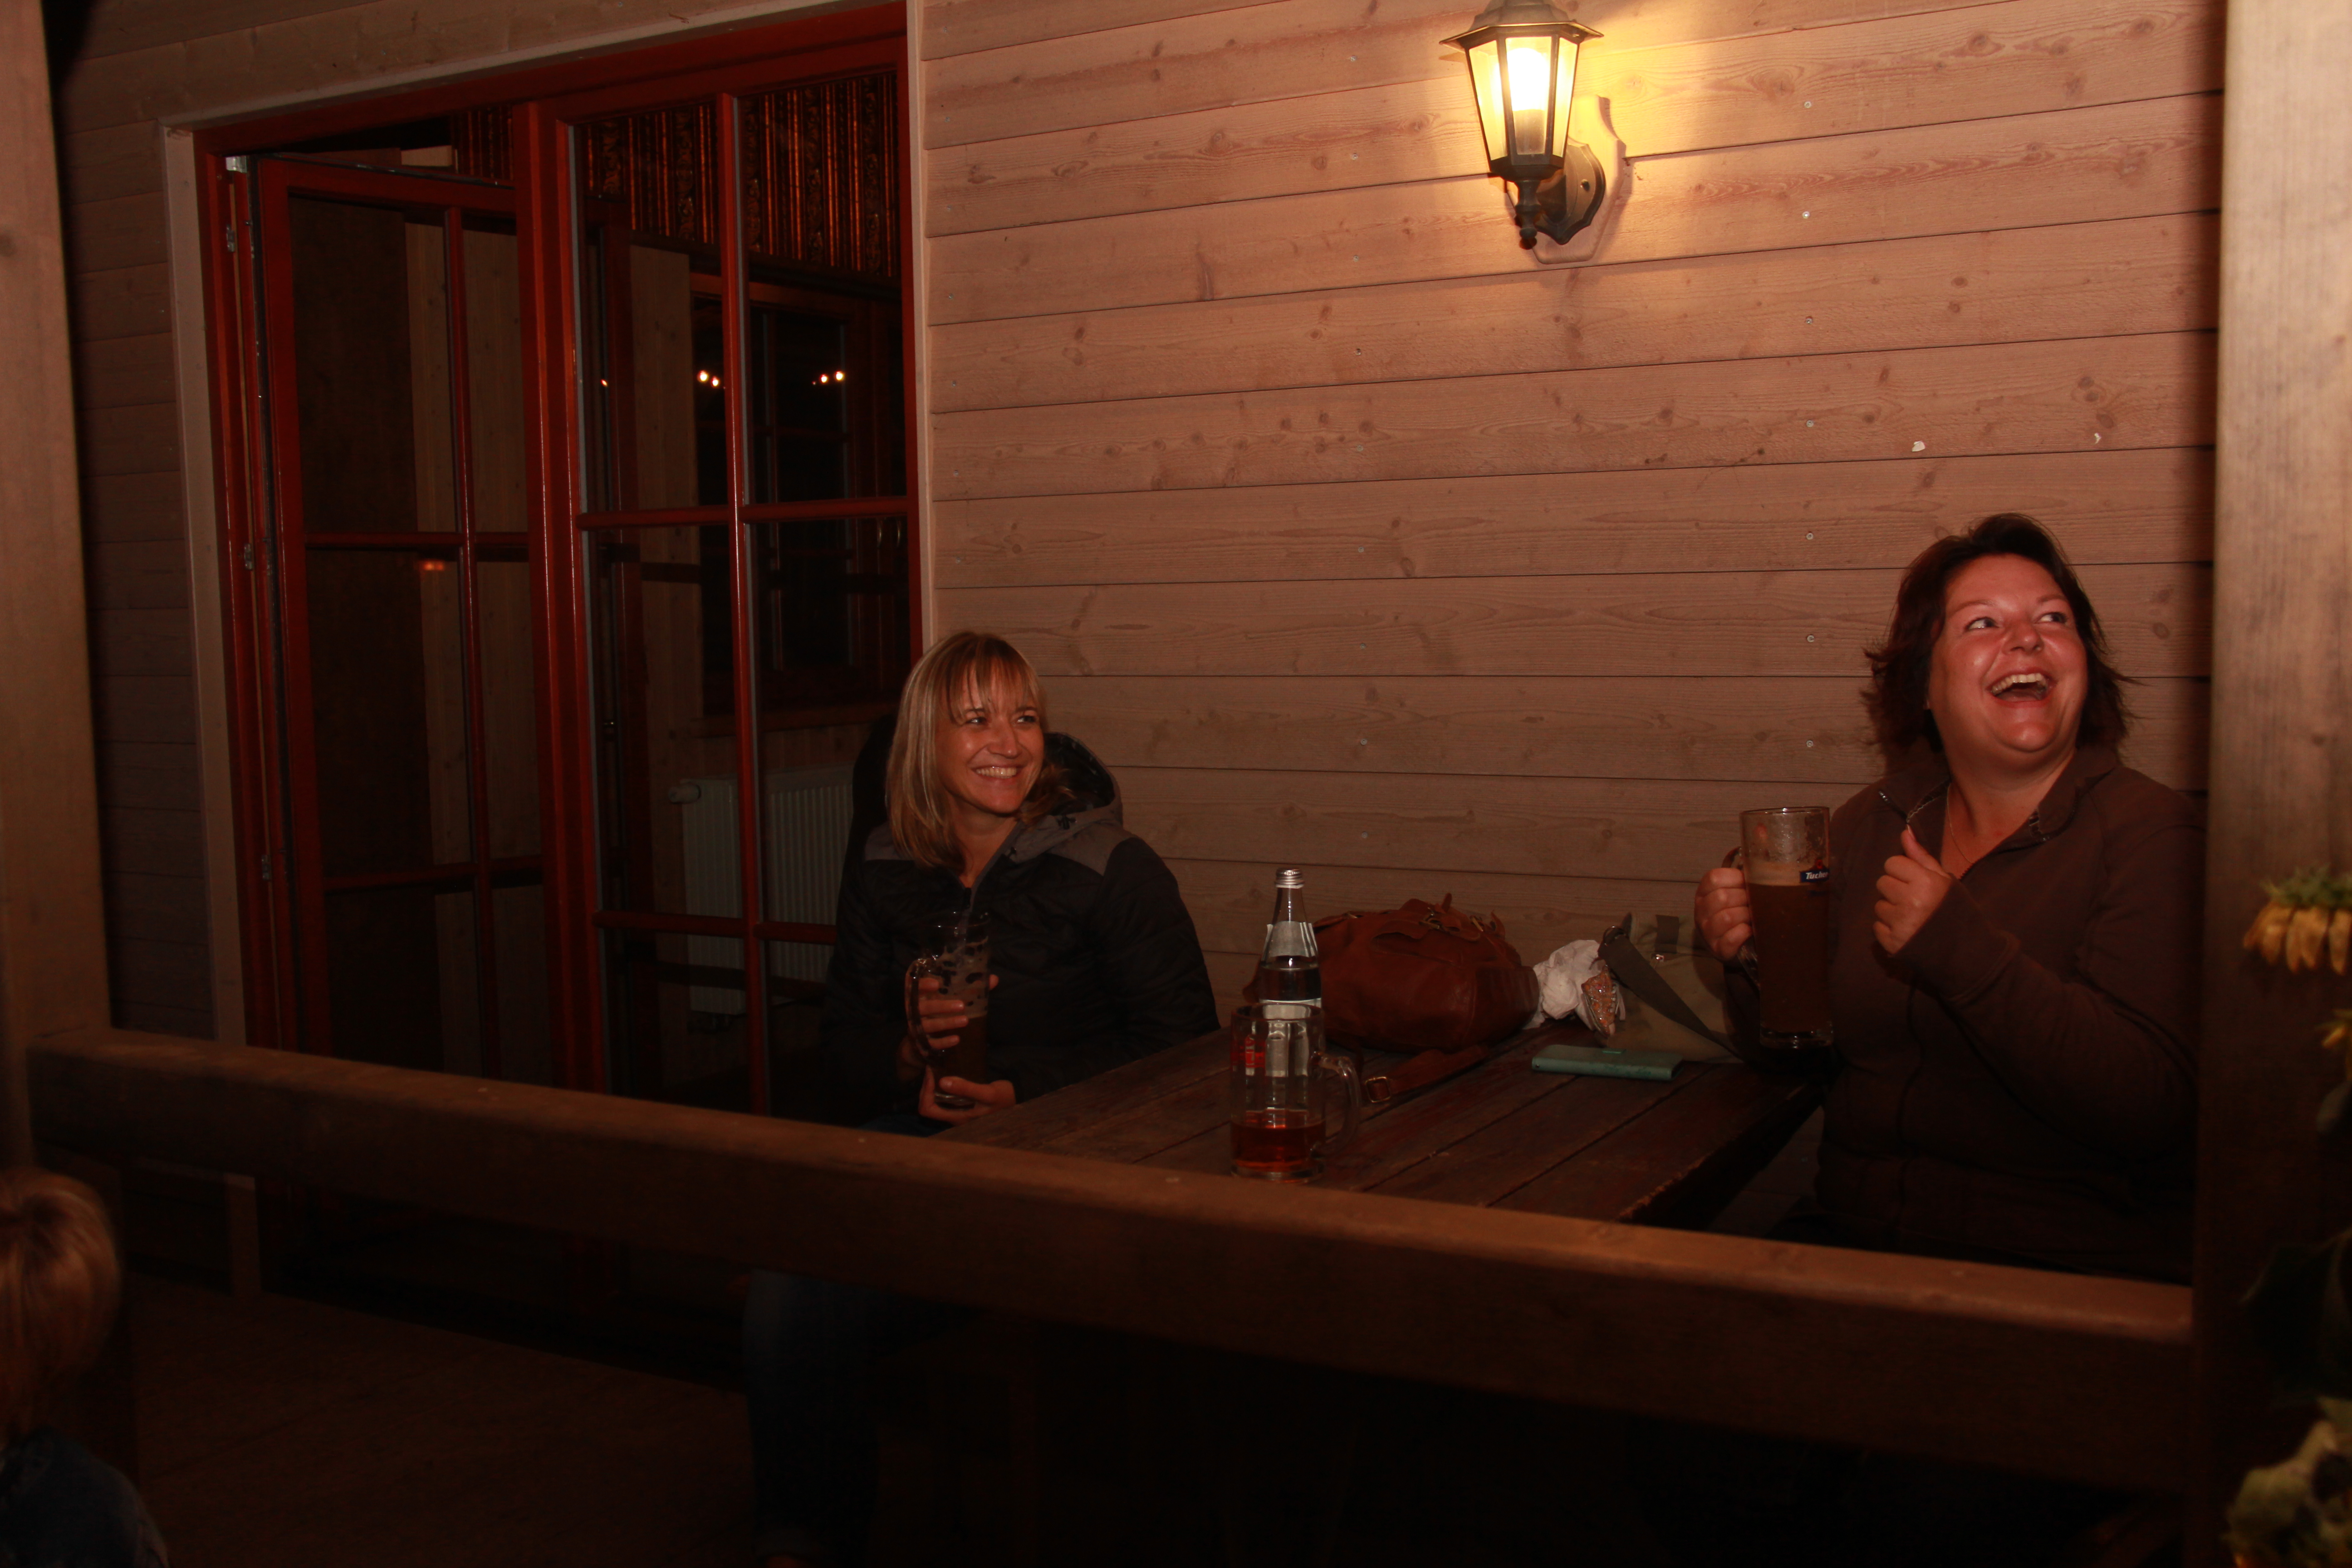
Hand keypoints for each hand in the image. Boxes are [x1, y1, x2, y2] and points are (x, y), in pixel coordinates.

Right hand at [898, 972, 998, 1082]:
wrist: (919, 1038)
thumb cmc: (936, 1009)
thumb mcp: (946, 996)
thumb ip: (968, 987)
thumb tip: (993, 979)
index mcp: (918, 995)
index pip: (915, 986)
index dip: (923, 984)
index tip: (937, 983)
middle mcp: (914, 1010)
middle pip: (924, 1007)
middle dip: (942, 1006)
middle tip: (962, 1005)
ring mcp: (917, 1027)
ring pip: (929, 1025)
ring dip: (947, 1023)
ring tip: (965, 1021)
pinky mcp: (922, 1042)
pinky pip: (932, 1043)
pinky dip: (944, 1041)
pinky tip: (956, 1039)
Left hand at [919, 1072, 1015, 1123]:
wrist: (1018, 1098)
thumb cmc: (1004, 1097)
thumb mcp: (987, 1092)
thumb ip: (966, 1088)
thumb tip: (943, 1081)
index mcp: (958, 1118)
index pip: (927, 1109)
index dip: (925, 1092)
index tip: (932, 1075)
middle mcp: (954, 1117)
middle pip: (927, 1105)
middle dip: (926, 1087)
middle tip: (931, 1068)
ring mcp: (957, 1110)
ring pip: (934, 1100)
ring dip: (932, 1085)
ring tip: (936, 1069)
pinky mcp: (962, 1103)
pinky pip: (943, 1096)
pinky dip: (940, 1085)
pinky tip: (945, 1073)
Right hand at [1694, 865, 1752, 963]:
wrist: (1734, 946)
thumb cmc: (1737, 913)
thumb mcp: (1734, 893)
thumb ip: (1741, 880)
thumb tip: (1761, 862)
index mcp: (1703, 893)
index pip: (1714, 878)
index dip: (1736, 879)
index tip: (1748, 885)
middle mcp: (1700, 912)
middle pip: (1722, 897)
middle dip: (1745, 899)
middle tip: (1755, 903)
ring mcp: (1707, 932)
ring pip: (1727, 917)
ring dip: (1746, 916)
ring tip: (1753, 918)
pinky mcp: (1718, 950)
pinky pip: (1731, 939)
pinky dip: (1744, 933)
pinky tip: (1749, 931)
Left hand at [1873, 826, 1953, 954]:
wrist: (1966, 951)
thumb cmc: (1955, 910)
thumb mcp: (1944, 880)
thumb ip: (1921, 856)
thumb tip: (1905, 832)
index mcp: (1925, 883)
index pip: (1892, 863)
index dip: (1902, 871)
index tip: (1914, 881)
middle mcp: (1911, 902)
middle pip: (1882, 882)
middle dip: (1895, 889)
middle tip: (1913, 899)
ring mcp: (1900, 924)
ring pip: (1878, 905)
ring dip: (1891, 910)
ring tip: (1912, 917)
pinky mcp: (1892, 943)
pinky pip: (1877, 927)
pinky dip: (1888, 928)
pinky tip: (1907, 930)